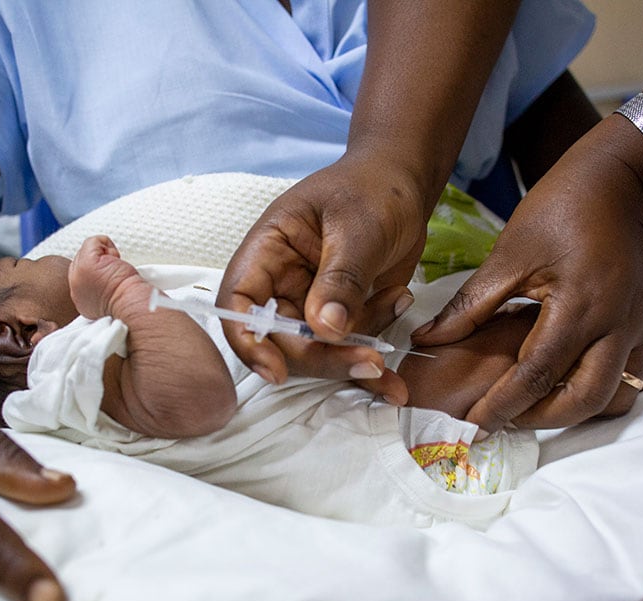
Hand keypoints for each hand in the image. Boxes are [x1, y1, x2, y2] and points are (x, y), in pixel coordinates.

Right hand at [69, 235, 150, 318]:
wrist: (132, 303)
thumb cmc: (130, 301)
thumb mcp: (107, 298)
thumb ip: (97, 287)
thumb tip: (102, 271)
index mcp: (81, 298)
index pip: (80, 273)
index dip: (96, 268)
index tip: (111, 277)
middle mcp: (75, 288)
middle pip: (81, 260)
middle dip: (100, 260)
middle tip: (115, 273)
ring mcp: (78, 274)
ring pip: (87, 250)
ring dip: (105, 254)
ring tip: (115, 267)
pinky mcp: (87, 262)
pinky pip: (93, 241)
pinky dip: (107, 244)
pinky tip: (116, 258)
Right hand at [219, 155, 429, 403]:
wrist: (404, 188)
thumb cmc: (372, 189)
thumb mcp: (359, 227)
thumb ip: (342, 278)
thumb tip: (325, 330)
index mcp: (267, 250)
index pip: (237, 302)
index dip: (247, 340)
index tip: (276, 371)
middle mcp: (281, 283)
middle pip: (279, 340)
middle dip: (322, 357)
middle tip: (371, 360)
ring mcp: (310, 305)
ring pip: (317, 352)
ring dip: (356, 353)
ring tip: (397, 302)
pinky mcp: (341, 319)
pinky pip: (348, 349)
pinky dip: (372, 359)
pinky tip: (396, 346)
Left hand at [413, 126, 642, 430]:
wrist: (618, 180)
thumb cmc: (561, 209)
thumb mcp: (509, 255)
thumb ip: (470, 306)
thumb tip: (428, 340)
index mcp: (579, 306)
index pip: (536, 376)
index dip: (503, 406)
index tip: (475, 425)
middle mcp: (618, 324)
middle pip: (585, 400)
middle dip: (543, 420)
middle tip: (507, 419)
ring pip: (619, 395)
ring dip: (578, 409)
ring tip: (538, 406)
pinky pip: (640, 375)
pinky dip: (609, 389)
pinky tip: (576, 384)